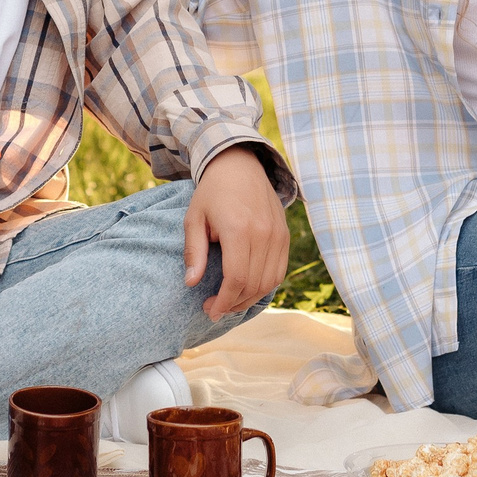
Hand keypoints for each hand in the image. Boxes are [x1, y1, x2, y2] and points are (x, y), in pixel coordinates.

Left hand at [185, 147, 289, 317]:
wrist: (239, 165)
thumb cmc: (212, 192)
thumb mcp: (194, 218)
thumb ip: (194, 251)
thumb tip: (191, 283)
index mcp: (239, 228)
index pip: (237, 278)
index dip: (224, 301)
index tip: (210, 311)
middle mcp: (263, 233)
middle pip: (254, 284)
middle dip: (233, 304)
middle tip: (214, 309)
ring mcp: (278, 235)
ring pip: (269, 282)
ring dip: (249, 298)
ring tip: (229, 301)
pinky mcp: (285, 236)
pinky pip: (279, 271)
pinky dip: (264, 286)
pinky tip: (246, 289)